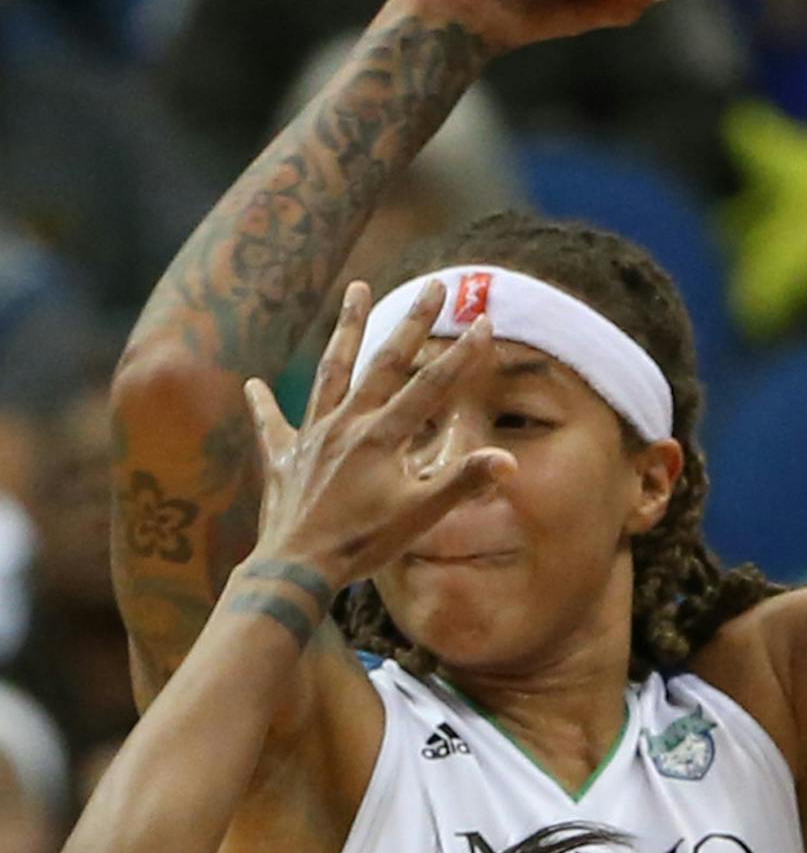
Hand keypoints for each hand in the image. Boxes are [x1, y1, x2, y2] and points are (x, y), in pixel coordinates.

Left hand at [243, 280, 513, 589]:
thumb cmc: (361, 543)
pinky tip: (253, 385)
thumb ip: (461, 481)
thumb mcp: (419, 515)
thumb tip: (508, 460)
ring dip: (347, 328)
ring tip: (356, 289)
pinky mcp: (285, 457)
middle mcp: (348, 423)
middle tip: (434, 285)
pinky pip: (273, 425)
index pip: (431, 386)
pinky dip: (264, 405)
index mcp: (382, 436)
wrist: (296, 567)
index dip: (461, 355)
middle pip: (385, 362)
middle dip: (413, 322)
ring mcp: (314, 436)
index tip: (483, 322)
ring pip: (333, 371)